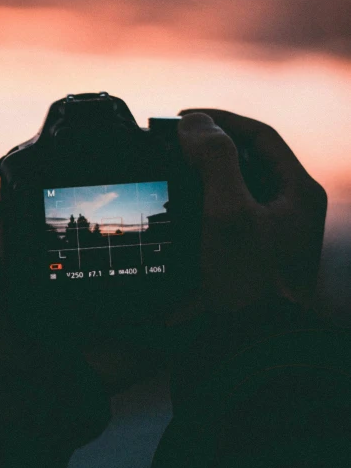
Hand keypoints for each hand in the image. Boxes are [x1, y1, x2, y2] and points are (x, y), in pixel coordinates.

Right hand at [170, 109, 326, 317]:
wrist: (247, 347)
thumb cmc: (247, 282)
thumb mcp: (230, 213)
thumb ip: (215, 160)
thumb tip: (194, 122)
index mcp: (298, 193)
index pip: (260, 135)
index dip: (220, 120)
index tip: (181, 119)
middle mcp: (289, 210)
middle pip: (247, 159)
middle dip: (208, 147)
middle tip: (171, 143)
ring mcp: (269, 233)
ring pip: (233, 186)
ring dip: (201, 174)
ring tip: (168, 170)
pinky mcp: (247, 254)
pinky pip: (222, 214)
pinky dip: (199, 202)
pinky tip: (174, 206)